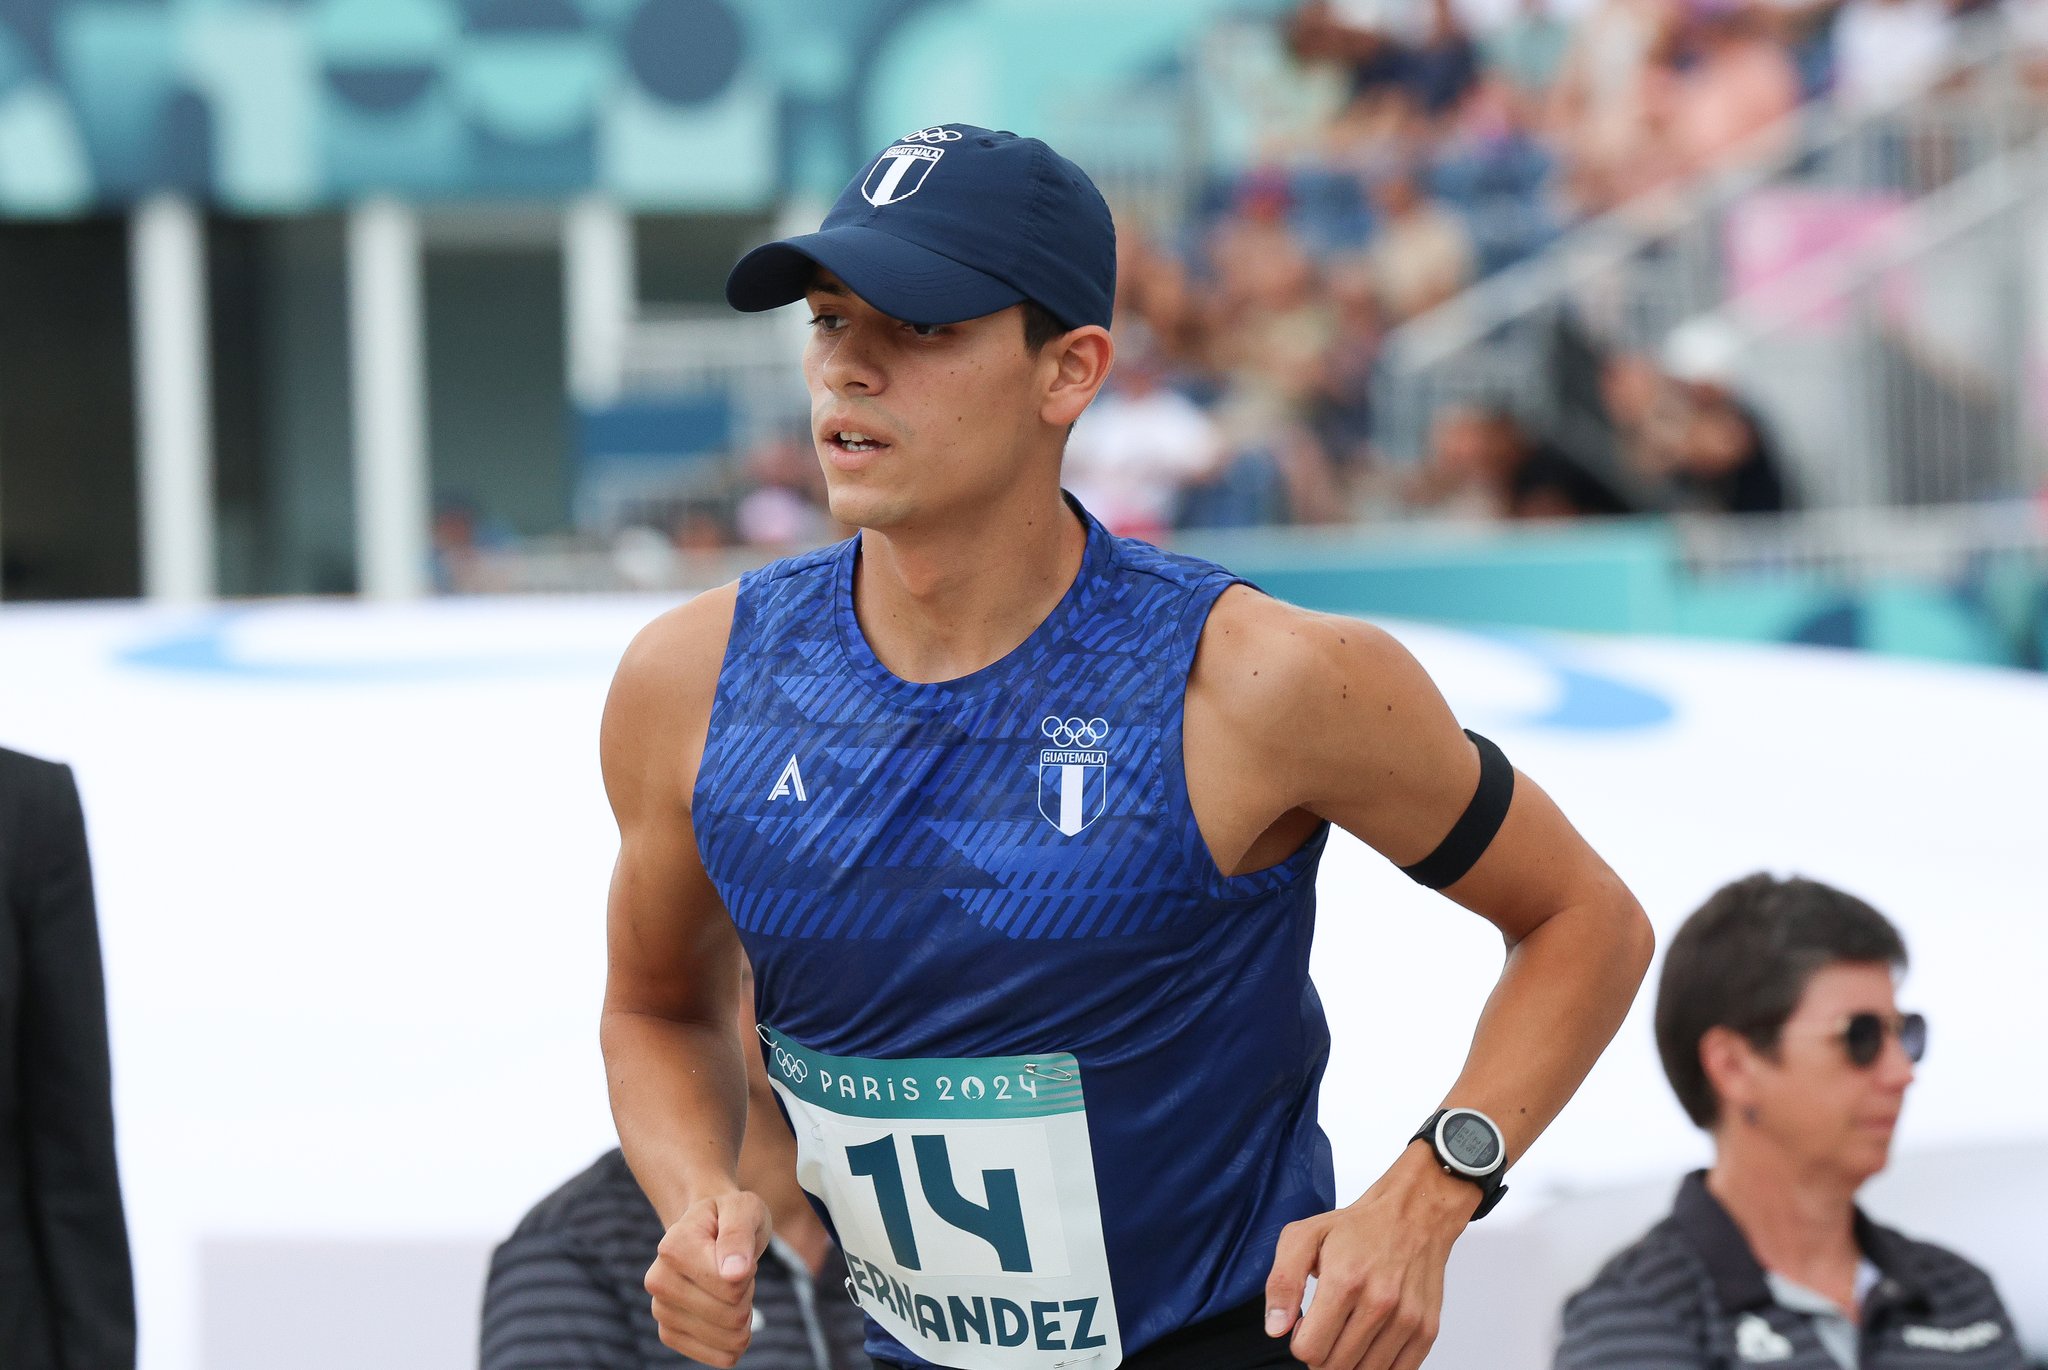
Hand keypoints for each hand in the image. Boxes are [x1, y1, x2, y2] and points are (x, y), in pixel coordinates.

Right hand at [644, 1190, 773, 1366]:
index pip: (732, 1286)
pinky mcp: (669, 1335)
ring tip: (728, 1287)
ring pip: (730, 1338)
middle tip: (735, 1269)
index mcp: (672, 1247)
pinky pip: (722, 1357)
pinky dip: (735, 1338)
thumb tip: (735, 1273)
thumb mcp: (743, 1209)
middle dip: (747, 1293)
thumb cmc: (728, 1216)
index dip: (748, 1270)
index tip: (737, 1250)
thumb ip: (739, 1235)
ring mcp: (660, 1312)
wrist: (705, 1230)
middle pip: (732, 1315)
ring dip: (743, 1314)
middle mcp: (658, 1282)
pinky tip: (725, 1313)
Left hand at [1263, 1144, 1474, 1369]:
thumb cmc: (1358, 1227)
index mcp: (1344, 1281)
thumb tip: (1276, 1329)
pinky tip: (1371, 1342)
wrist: (1414, 1214)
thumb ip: (1282, 1282)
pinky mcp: (1427, 1330)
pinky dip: (1378, 1365)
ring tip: (1349, 1331)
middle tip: (1328, 1327)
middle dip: (1323, 1353)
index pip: (1309, 1350)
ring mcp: (1407, 1319)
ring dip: (1350, 1361)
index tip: (1307, 1324)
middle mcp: (1379, 1303)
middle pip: (1335, 1367)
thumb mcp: (1304, 1237)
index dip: (1300, 1342)